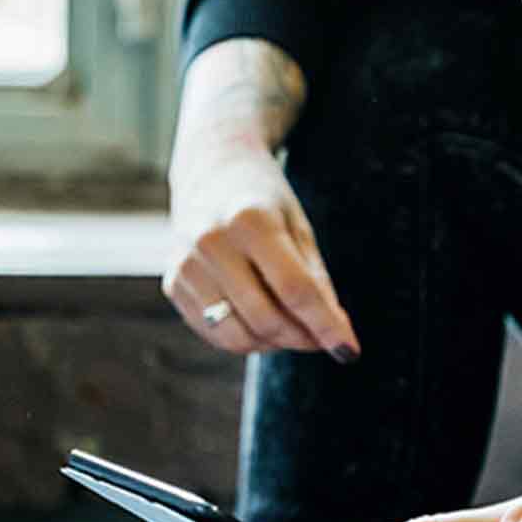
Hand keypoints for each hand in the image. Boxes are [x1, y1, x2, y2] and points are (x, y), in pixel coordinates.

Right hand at [164, 37, 357, 358]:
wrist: (211, 170)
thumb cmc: (266, 199)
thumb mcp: (299, 226)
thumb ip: (315, 278)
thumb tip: (334, 332)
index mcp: (251, 221)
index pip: (295, 290)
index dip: (326, 325)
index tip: (350, 351)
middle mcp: (211, 243)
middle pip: (266, 317)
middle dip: (302, 338)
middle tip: (324, 338)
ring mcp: (186, 265)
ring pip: (236, 335)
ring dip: (274, 345)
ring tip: (295, 331)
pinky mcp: (171, 283)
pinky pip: (213, 333)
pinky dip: (246, 339)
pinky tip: (264, 325)